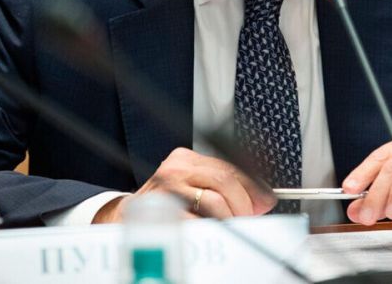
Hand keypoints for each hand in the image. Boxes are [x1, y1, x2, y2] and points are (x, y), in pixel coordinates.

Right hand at [93, 147, 275, 222]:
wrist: (125, 218)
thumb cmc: (164, 204)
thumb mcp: (192, 189)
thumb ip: (224, 190)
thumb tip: (263, 200)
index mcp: (187, 158)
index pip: (230, 166)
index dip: (253, 185)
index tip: (265, 201)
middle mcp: (177, 166)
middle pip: (224, 179)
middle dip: (242, 203)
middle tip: (247, 219)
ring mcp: (167, 185)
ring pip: (213, 198)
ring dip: (230, 218)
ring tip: (231, 227)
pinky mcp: (161, 206)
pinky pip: (195, 219)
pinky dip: (210, 228)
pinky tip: (212, 233)